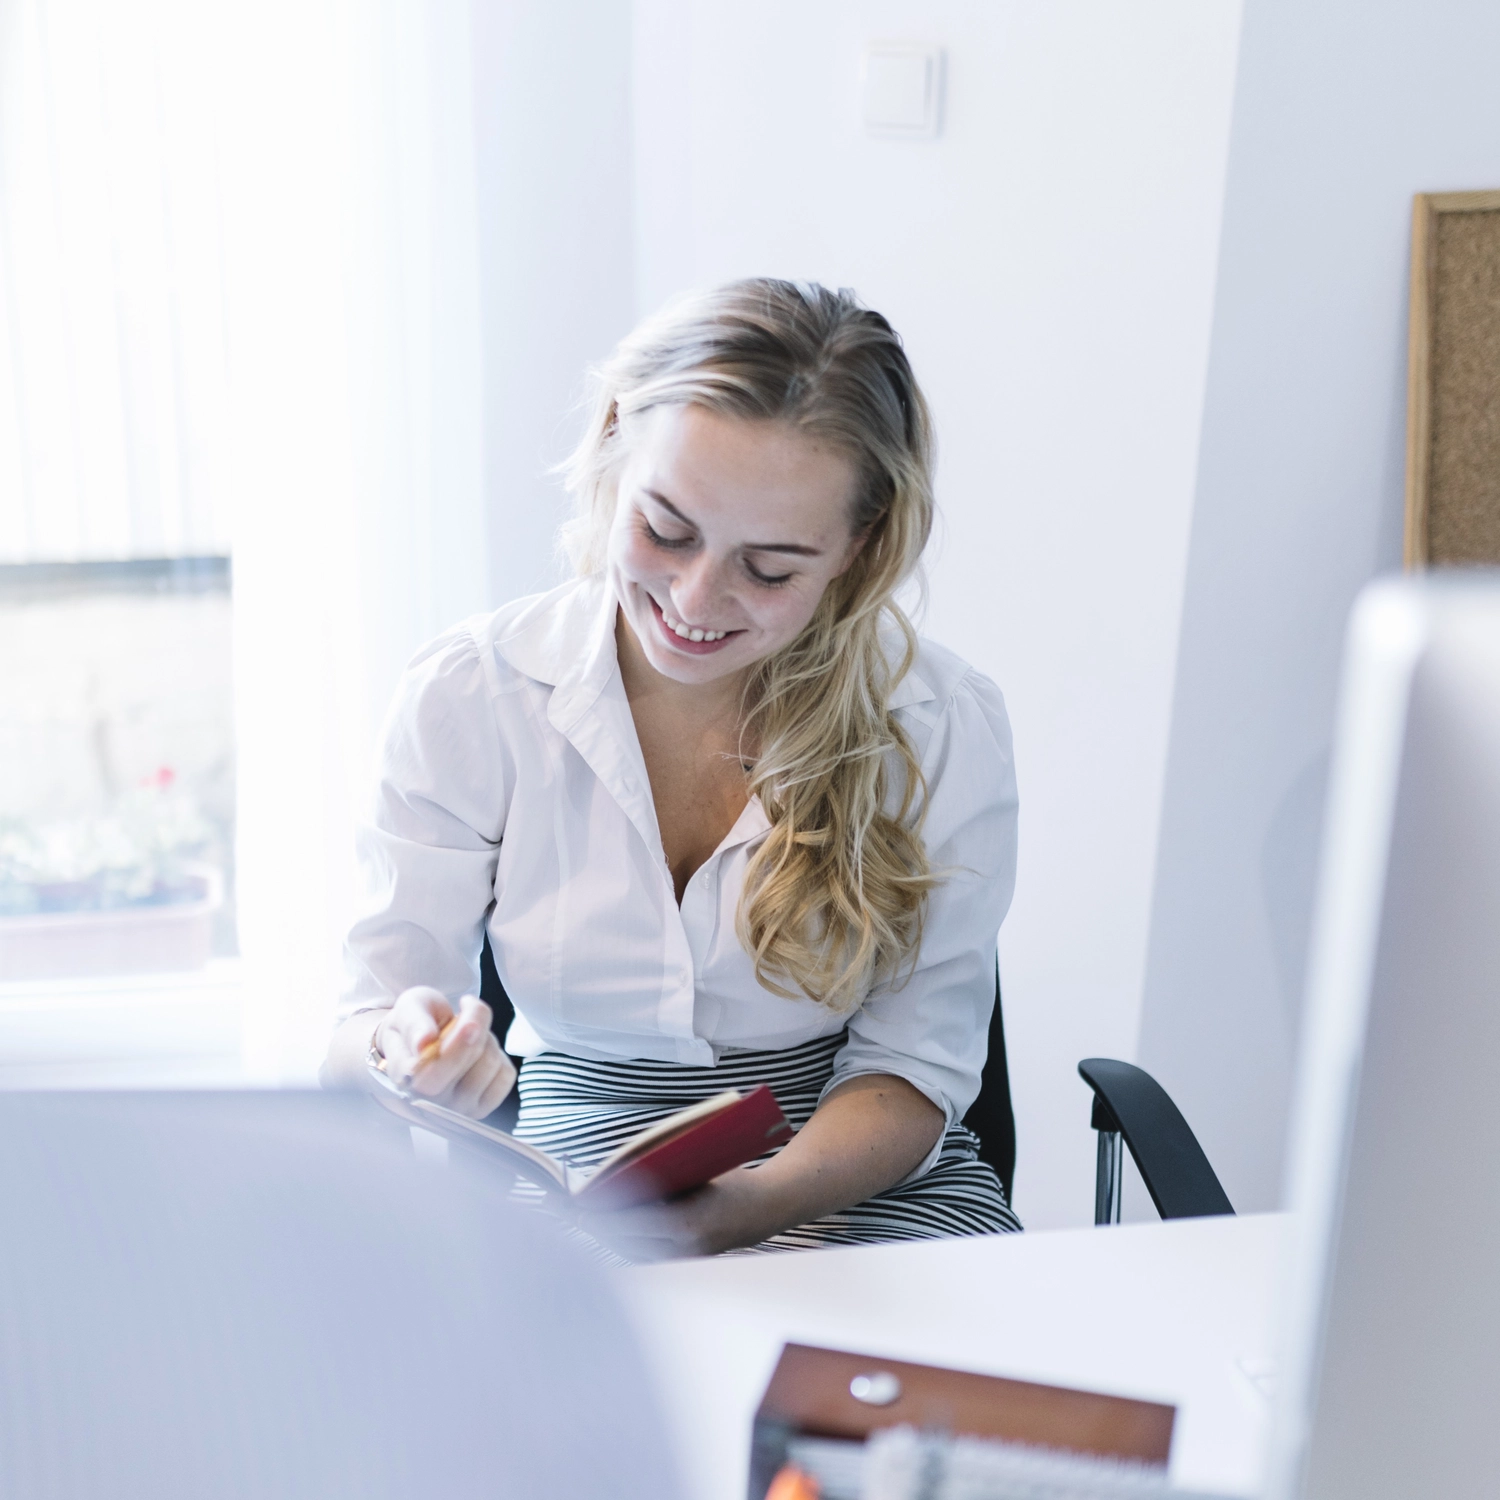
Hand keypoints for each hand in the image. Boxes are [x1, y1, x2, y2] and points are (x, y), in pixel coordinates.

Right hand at [374, 987, 515, 1119]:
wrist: (420, 1043)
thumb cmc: (414, 1027)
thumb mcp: (407, 1010)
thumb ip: (413, 1023)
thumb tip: (424, 1042)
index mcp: (406, 1080)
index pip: (433, 1074)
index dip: (457, 1047)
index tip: (469, 1023)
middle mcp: (429, 1102)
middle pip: (468, 1063)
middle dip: (475, 1026)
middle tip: (466, 1009)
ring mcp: (457, 1109)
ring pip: (490, 1063)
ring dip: (486, 1038)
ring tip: (467, 1034)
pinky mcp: (482, 1108)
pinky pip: (506, 1075)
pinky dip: (499, 1055)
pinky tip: (478, 1054)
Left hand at [576, 1167, 778, 1261]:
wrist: (767, 1207)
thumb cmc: (731, 1179)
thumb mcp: (694, 1169)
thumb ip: (658, 1176)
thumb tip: (615, 1178)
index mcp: (686, 1223)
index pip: (627, 1222)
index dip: (597, 1214)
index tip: (573, 1204)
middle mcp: (684, 1249)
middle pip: (623, 1240)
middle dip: (595, 1224)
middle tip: (565, 1208)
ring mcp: (686, 1261)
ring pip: (631, 1251)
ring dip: (607, 1234)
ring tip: (582, 1215)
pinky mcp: (685, 1264)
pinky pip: (646, 1254)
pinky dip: (625, 1239)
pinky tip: (609, 1225)